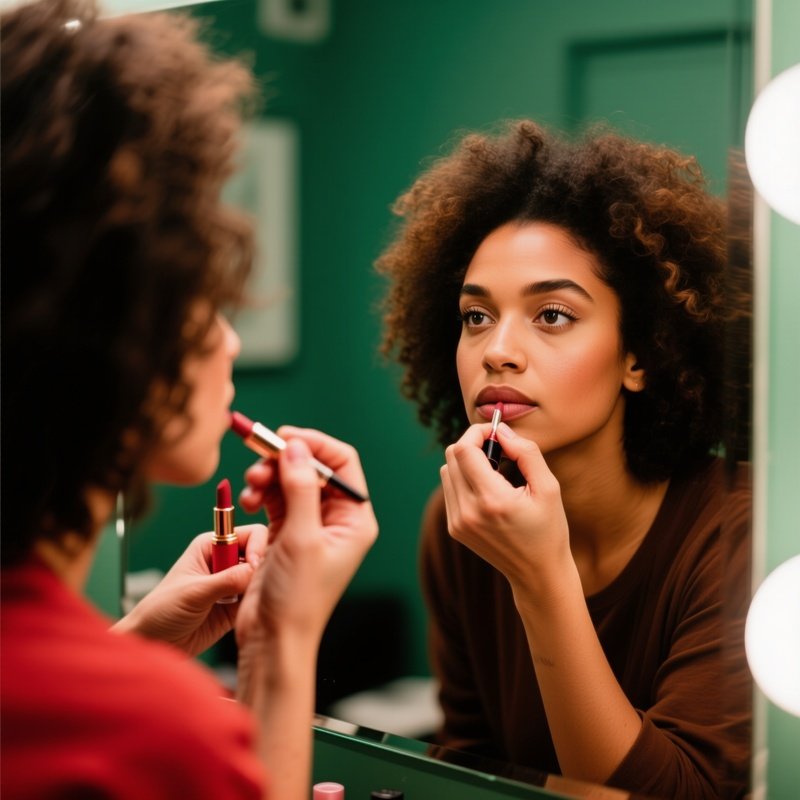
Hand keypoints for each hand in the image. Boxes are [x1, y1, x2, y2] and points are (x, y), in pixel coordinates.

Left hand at [112, 524, 267, 656]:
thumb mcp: (193, 592)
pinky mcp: (236, 606)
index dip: (258, 546)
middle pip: (261, 554)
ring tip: (251, 603)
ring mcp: (233, 585)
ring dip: (262, 589)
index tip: (255, 566)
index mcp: (212, 546)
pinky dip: (259, 605)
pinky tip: (251, 613)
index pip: (249, 535)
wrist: (152, 643)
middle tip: (255, 587)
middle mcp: (225, 562)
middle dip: (263, 569)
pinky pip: (258, 600)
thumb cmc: (160, 610)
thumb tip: (256, 570)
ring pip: (262, 578)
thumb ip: (225, 580)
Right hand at [235, 428, 377, 650]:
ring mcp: (309, 525)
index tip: (284, 437)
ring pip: (289, 481)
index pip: (341, 463)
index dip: (314, 445)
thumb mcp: (302, 538)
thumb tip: (297, 447)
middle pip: (312, 468)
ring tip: (250, 485)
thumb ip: (300, 488)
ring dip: (267, 476)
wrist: (272, 639)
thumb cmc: (297, 598)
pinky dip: (260, 493)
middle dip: (284, 460)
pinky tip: (248, 500)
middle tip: (258, 457)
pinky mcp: (285, 533)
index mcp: (354, 519)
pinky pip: (274, 498)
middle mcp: (336, 519)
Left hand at [440, 422, 570, 590]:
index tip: (496, 433)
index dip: (477, 432)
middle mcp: (468, 511)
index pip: (464, 450)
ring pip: (447, 470)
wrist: (537, 573)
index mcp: (492, 500)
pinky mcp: (454, 528)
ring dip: (467, 461)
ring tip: (494, 471)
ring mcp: (457, 521)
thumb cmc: (548, 529)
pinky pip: (449, 489)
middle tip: (498, 449)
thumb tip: (502, 431)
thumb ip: (526, 453)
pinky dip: (463, 479)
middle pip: (452, 456)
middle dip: (473, 444)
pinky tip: (487, 489)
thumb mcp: (548, 487)